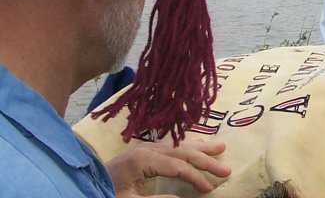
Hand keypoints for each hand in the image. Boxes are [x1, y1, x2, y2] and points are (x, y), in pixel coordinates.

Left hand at [106, 139, 230, 196]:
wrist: (84, 185)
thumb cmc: (106, 193)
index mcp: (143, 159)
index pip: (178, 166)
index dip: (196, 177)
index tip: (210, 189)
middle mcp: (148, 149)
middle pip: (183, 152)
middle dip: (206, 160)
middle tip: (226, 169)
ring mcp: (147, 148)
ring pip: (180, 146)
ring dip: (202, 149)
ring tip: (222, 148)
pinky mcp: (145, 152)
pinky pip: (173, 147)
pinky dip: (189, 147)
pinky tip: (199, 146)